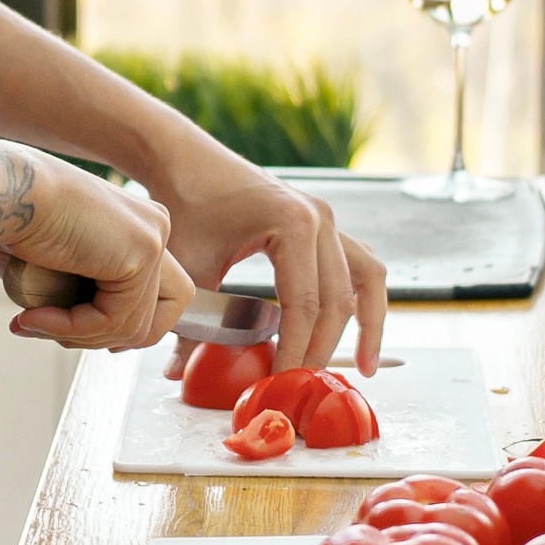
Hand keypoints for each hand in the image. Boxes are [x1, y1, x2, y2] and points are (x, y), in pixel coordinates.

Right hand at [0, 158, 194, 351]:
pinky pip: (113, 319)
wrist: (3, 192)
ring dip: (78, 336)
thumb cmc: (15, 224)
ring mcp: (154, 238)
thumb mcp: (62, 266)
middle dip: (107, 338)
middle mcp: (156, 228)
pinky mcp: (142, 253)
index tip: (76, 335)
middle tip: (55, 333)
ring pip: (133, 326)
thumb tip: (102, 339)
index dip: (126, 328)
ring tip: (33, 323)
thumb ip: (89, 294)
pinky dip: (71, 328)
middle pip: (161, 315)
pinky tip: (33, 317)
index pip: (161, 298)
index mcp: (142, 226)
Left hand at [141, 126, 384, 373]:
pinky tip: (359, 325)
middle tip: (304, 384)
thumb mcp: (191, 267)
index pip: (304, 306)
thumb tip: (176, 374)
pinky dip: (362, 295)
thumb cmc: (188, 204)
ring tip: (364, 365)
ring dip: (368, 324)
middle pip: (338, 300)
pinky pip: (359, 262)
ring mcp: (327, 218)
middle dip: (322, 348)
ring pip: (366, 279)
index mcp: (292, 225)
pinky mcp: (324, 222)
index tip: (283, 382)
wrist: (187, 160)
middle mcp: (320, 219)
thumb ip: (190, 322)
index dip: (295, 350)